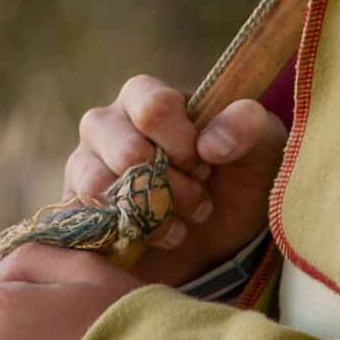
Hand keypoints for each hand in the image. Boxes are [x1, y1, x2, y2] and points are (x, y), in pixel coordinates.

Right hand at [64, 73, 286, 286]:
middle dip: (172, 185)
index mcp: (148, 97)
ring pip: (100, 184)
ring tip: (181, 225)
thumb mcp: (263, 147)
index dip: (183, 143)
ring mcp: (86, 165)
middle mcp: (108, 125)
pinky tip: (158, 239)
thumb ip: (249, 125)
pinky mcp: (76, 208)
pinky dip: (129, 233)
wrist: (220, 242)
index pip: (153, 107)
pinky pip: (85, 216)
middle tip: (198, 199)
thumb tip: (209, 143)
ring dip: (152, 213)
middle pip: (126, 149)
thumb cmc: (239, 180)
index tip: (207, 164)